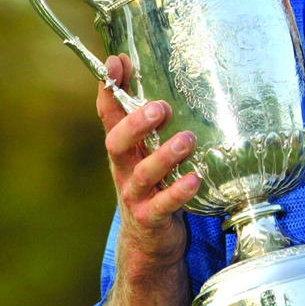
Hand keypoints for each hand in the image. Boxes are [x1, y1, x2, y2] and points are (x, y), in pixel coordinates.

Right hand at [97, 53, 200, 270]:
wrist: (148, 243)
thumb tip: (161, 82)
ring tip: (187, 140)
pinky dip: (179, 191)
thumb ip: (151, 125)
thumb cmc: (155, 187)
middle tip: (160, 107)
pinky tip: (196, 178)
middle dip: (135, 123)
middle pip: (117, 142)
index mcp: (123, 150)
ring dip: (165, 155)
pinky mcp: (152, 218)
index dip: (110, 89)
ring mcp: (136, 195)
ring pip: (144, 173)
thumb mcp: (148, 154)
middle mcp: (125, 170)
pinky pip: (164, 204)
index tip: (116, 62)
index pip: (109, 114)